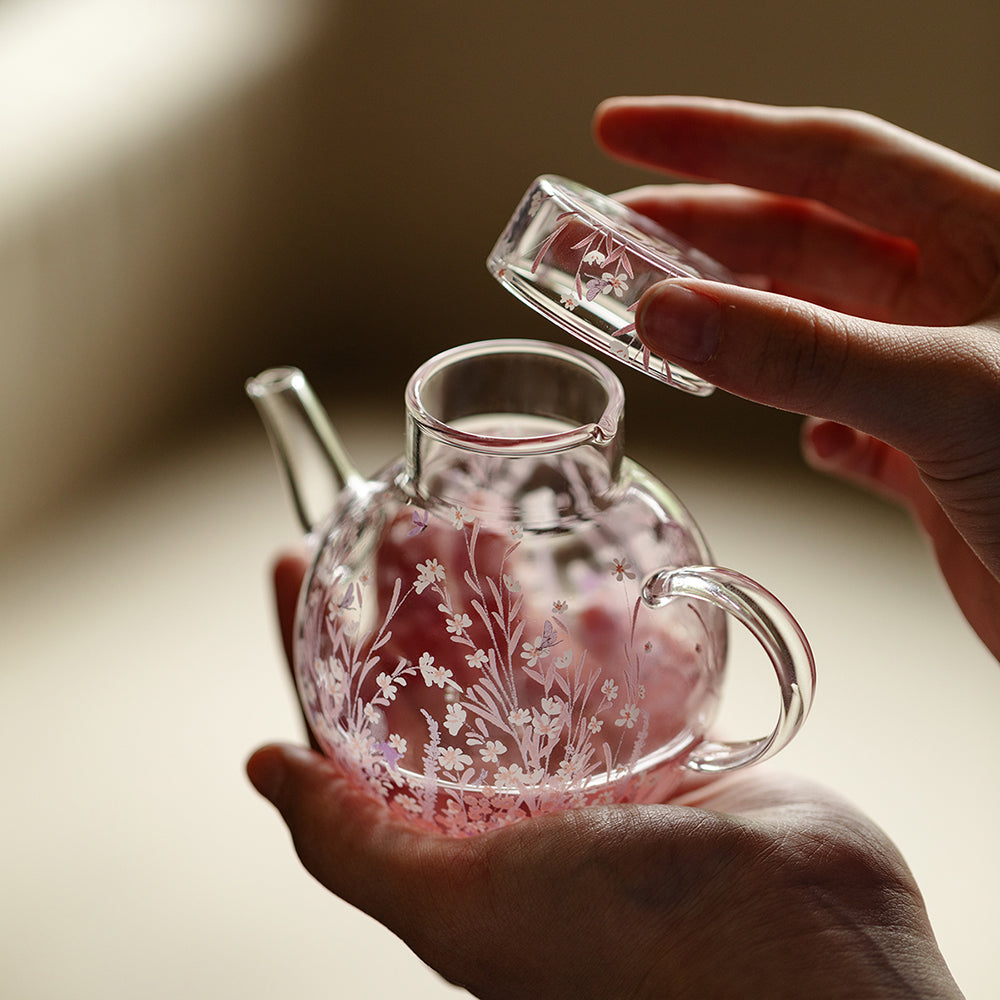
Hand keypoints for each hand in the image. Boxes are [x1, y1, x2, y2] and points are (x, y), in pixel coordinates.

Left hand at [247, 555, 961, 999]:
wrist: (795, 945)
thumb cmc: (620, 943)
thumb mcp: (456, 904)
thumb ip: (350, 843)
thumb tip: (265, 765)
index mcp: (448, 843)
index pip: (352, 726)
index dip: (314, 645)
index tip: (293, 563)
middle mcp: (511, 805)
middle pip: (437, 673)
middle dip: (410, 595)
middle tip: (398, 520)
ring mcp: (589, 770)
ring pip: (523, 656)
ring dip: (497, 591)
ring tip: (481, 523)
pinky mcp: (658, 743)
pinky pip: (613, 666)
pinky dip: (601, 628)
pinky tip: (598, 601)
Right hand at [593, 96, 999, 659]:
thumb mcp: (946, 393)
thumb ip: (803, 352)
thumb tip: (667, 310)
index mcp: (983, 238)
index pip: (827, 156)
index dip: (717, 138)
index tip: (622, 132)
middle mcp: (953, 300)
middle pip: (795, 239)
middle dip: (692, 233)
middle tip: (597, 240)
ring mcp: (934, 380)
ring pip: (802, 328)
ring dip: (724, 323)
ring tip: (645, 318)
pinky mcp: (924, 458)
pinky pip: (832, 416)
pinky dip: (791, 416)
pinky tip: (782, 430)